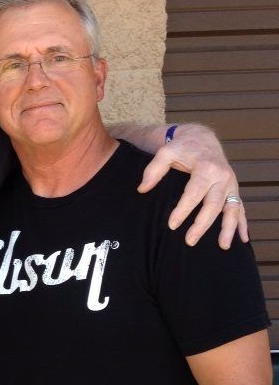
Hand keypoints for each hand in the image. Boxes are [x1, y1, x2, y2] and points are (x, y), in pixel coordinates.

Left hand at [137, 123, 247, 248]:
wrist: (202, 139)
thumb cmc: (182, 147)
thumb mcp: (165, 152)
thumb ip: (153, 170)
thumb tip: (142, 189)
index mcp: (206, 167)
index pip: (194, 193)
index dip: (183, 210)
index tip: (172, 224)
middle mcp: (222, 177)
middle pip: (213, 204)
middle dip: (202, 224)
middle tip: (190, 241)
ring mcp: (231, 184)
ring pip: (233, 209)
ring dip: (229, 228)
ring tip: (223, 246)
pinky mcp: (233, 190)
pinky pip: (241, 208)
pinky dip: (242, 224)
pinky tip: (242, 238)